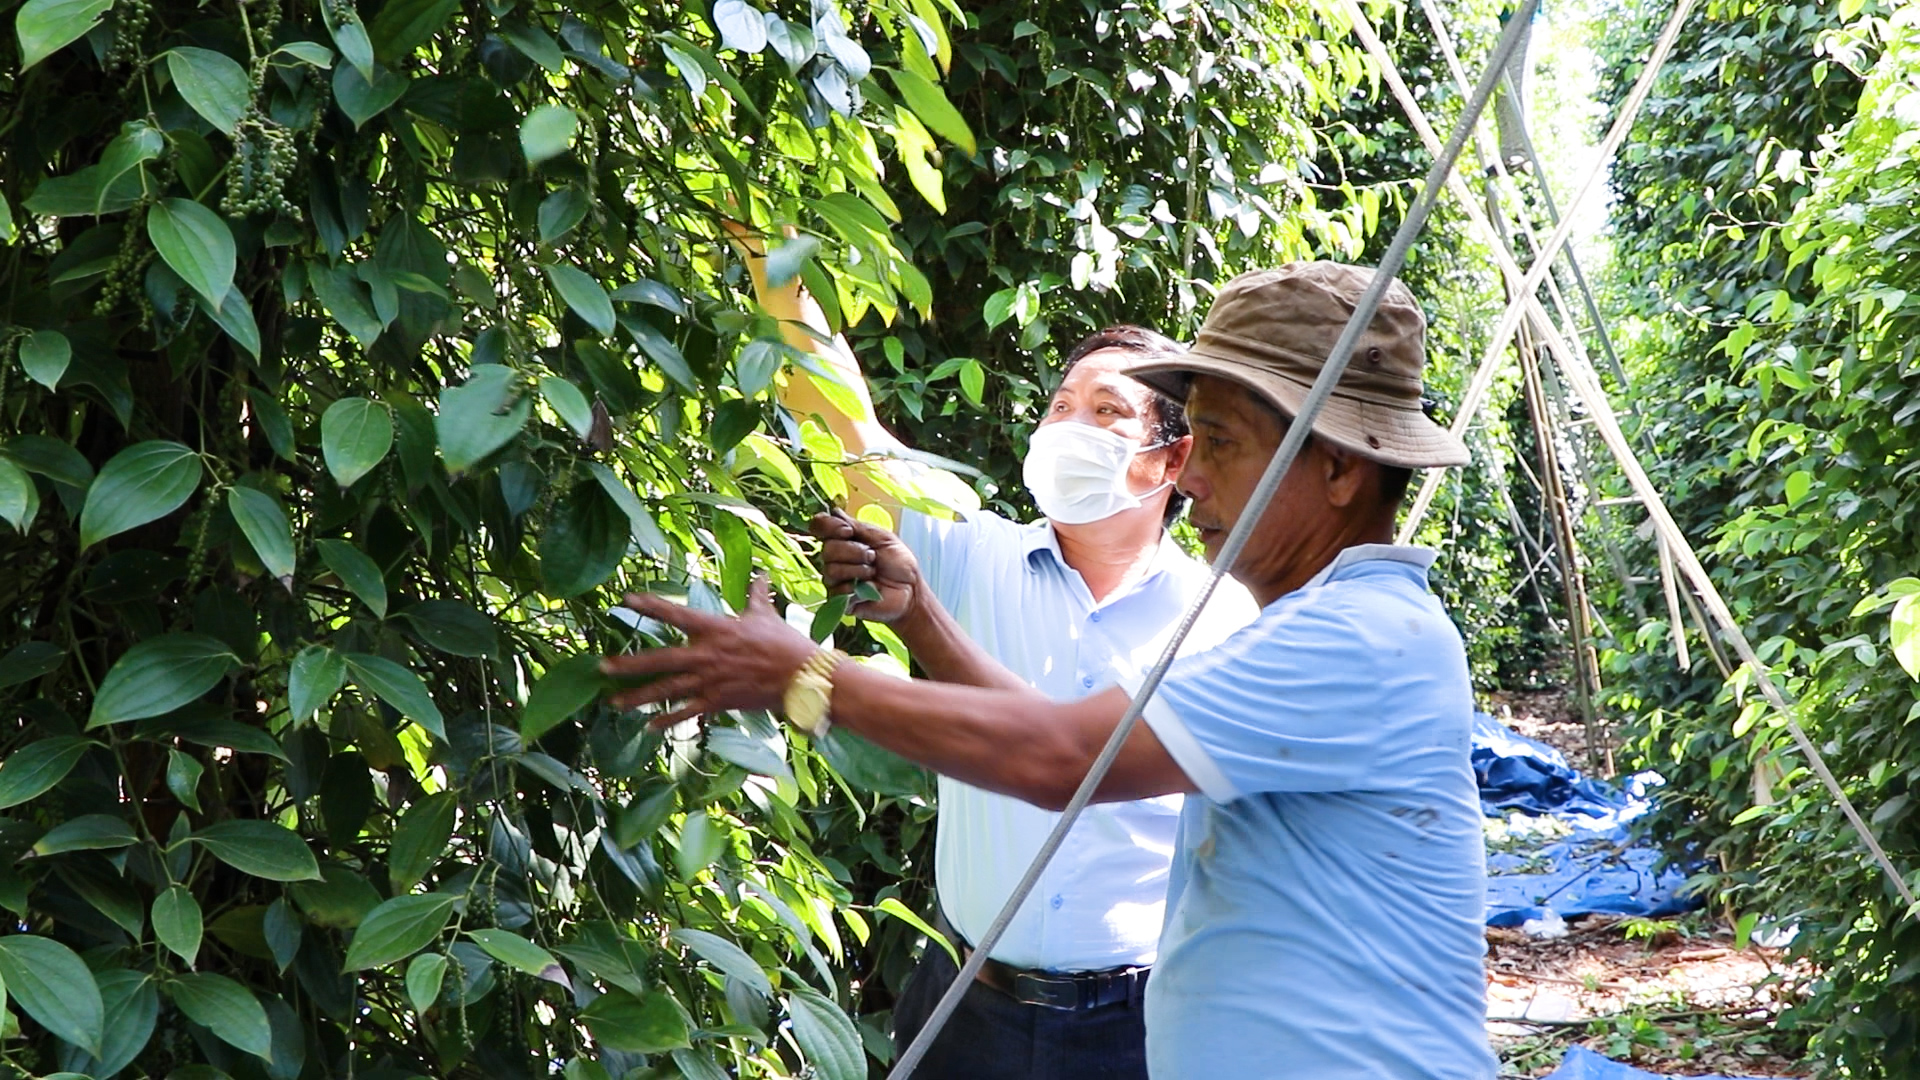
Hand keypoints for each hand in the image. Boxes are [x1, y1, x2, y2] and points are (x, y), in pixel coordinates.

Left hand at [600, 576, 817, 728]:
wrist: (801, 677)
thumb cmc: (784, 643)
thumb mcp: (766, 615)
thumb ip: (757, 595)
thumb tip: (762, 575)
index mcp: (715, 628)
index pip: (675, 615)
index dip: (650, 606)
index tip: (627, 601)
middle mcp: (706, 655)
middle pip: (659, 660)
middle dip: (628, 665)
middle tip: (602, 667)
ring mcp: (709, 681)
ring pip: (666, 690)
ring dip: (638, 697)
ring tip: (614, 702)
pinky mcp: (717, 701)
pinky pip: (687, 712)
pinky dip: (667, 720)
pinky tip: (649, 726)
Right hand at [810, 509, 920, 623]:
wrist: (911, 591)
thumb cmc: (900, 565)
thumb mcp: (883, 538)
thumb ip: (858, 527)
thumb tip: (835, 512)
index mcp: (845, 539)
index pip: (820, 526)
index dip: (829, 526)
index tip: (848, 531)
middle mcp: (836, 558)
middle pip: (827, 548)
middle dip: (853, 551)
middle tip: (872, 557)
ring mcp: (836, 579)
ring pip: (830, 569)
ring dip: (857, 569)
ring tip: (873, 573)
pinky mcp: (839, 599)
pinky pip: (835, 590)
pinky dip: (853, 587)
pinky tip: (867, 588)